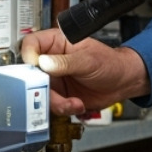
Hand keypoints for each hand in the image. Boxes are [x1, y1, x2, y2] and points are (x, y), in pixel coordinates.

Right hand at [19, 29, 150, 115]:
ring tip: (74, 102)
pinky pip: (51, 105)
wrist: (122, 83)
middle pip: (31, 74)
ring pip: (39, 93)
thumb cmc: (110, 63)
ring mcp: (54, 79)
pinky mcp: (59, 95)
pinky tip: (77, 104)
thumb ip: (65, 62)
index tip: (36, 67)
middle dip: (41, 87)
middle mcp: (51, 61)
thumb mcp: (88, 60)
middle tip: (52, 93)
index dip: (29, 56)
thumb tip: (44, 62)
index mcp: (56, 43)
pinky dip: (63, 108)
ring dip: (56, 102)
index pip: (31, 44)